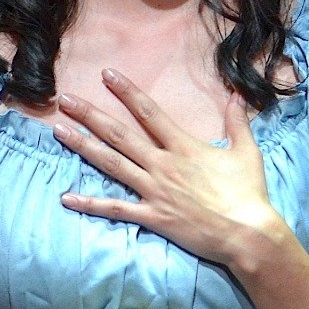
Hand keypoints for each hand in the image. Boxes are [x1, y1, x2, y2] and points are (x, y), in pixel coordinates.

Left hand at [53, 71, 286, 267]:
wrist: (247, 234)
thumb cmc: (248, 193)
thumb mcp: (247, 152)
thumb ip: (237, 122)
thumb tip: (237, 95)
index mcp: (183, 147)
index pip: (149, 112)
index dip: (127, 92)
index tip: (107, 75)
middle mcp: (163, 165)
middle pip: (120, 135)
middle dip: (91, 115)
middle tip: (66, 100)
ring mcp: (155, 191)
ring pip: (111, 164)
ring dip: (83, 146)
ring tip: (59, 131)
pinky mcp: (153, 217)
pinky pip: (116, 209)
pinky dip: (90, 204)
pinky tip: (67, 197)